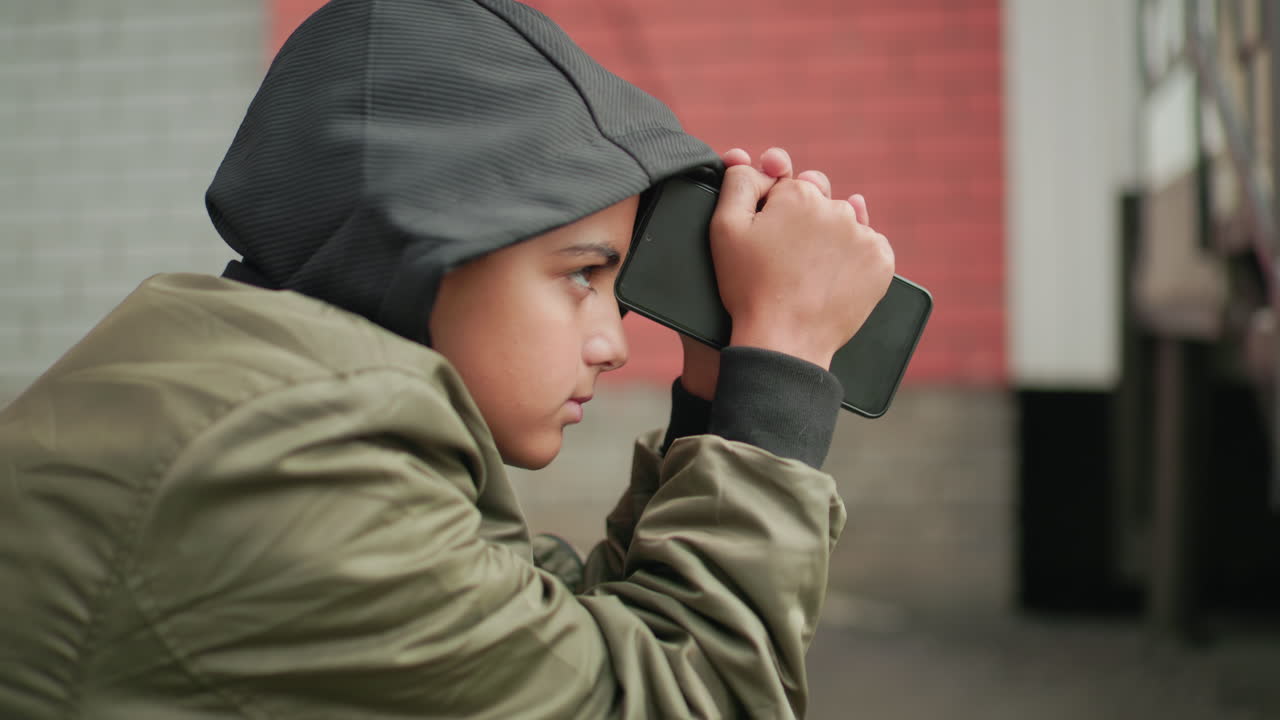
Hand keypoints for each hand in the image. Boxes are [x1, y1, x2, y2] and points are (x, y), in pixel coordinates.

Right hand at [678, 147, 857, 396]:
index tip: (768, 236)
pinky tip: (832, 277)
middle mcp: (837, 207)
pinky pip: (870, 248)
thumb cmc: (748, 286)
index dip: (774, 208)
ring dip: (831, 237)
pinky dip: (855, 259)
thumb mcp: (723, 228)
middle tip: (787, 254)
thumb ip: (737, 181)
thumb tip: (761, 163)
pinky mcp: (881, 263)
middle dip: (805, 216)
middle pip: (821, 198)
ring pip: (846, 223)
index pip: (789, 184)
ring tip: (809, 270)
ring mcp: (863, 235)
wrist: (783, 340)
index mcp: (799, 193)